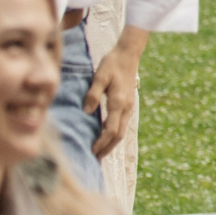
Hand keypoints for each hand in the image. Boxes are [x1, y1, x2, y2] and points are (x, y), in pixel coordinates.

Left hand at [85, 29, 144, 159]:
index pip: (111, 129)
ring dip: (111, 144)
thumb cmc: (112, 63)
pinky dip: (115, 136)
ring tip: (100, 153)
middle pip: (118, 135)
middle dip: (107, 149)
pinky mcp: (128, 105)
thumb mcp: (100, 76)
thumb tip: (86, 112)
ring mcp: (129, 107)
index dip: (101, 142)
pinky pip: (122, 125)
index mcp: (118, 102)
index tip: (91, 151)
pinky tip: (106, 138)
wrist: (128, 55)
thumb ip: (93, 94)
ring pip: (122, 132)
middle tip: (95, 160)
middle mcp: (126, 108)